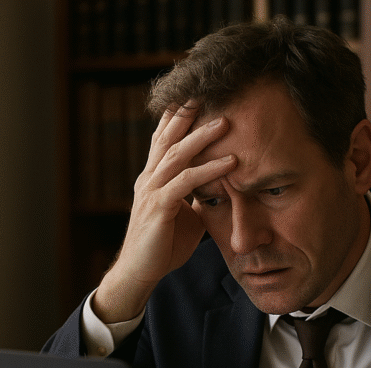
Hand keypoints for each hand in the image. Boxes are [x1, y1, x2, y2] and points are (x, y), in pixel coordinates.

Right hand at [92, 102, 237, 322]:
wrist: (140, 272)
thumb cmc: (162, 246)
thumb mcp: (183, 215)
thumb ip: (195, 197)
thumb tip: (216, 187)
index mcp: (153, 178)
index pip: (164, 139)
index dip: (177, 117)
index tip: (195, 95)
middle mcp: (149, 179)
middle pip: (168, 137)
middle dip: (187, 113)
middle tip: (209, 91)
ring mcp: (151, 191)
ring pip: (177, 154)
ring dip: (203, 136)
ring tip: (227, 122)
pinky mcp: (159, 208)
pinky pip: (186, 182)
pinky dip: (209, 170)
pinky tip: (230, 161)